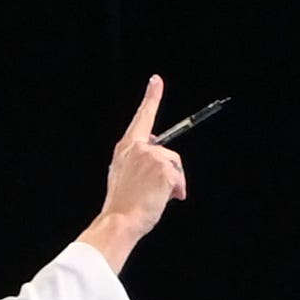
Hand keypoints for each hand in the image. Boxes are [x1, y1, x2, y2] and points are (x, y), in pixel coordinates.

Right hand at [82, 74, 190, 268]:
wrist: (120, 219)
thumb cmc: (123, 203)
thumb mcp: (125, 175)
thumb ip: (140, 162)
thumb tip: (166, 167)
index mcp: (126, 148)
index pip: (142, 118)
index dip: (151, 98)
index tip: (157, 81)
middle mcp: (137, 147)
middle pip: (168, 153)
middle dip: (171, 173)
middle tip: (160, 192)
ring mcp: (151, 155)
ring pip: (175, 167)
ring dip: (173, 184)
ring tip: (156, 198)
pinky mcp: (164, 166)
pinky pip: (179, 178)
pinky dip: (177, 191)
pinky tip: (163, 199)